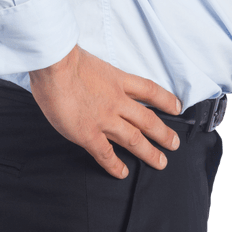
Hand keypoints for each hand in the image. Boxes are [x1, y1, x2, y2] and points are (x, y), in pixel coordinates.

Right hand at [29, 45, 181, 178]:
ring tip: (160, 162)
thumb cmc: (64, 59)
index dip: (166, 100)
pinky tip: (122, 172)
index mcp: (117, 80)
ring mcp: (104, 119)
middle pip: (147, 120)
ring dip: (149, 152)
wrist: (54, 65)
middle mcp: (117, 101)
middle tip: (174, 144)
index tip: (177, 107)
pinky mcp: (88, 134)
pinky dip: (115, 165)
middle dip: (163, 134)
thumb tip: (95, 82)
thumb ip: (99, 76)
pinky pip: (105, 154)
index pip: (150, 91)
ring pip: (134, 139)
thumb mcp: (92, 62)